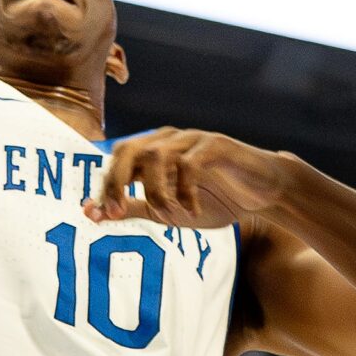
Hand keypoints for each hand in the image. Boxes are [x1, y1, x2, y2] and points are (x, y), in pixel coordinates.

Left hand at [85, 128, 296, 228]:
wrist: (263, 193)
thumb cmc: (215, 199)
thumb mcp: (168, 211)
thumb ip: (133, 208)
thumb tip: (91, 213)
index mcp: (155, 151)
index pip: (117, 159)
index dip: (105, 185)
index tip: (100, 215)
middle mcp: (170, 140)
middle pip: (129, 148)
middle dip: (117, 181)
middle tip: (118, 211)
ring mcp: (194, 140)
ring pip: (156, 154)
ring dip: (154, 190)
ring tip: (167, 215)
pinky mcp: (217, 146)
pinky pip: (190, 163)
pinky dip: (185, 190)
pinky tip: (192, 210)